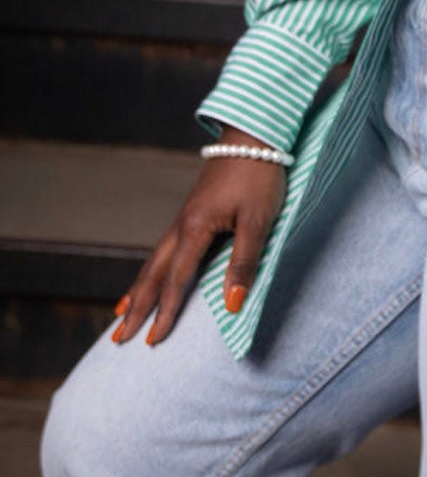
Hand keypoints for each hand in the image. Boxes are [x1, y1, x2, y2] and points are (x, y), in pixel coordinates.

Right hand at [110, 125, 285, 345]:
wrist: (254, 134)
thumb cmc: (259, 176)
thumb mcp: (258, 221)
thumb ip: (244, 263)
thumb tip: (233, 305)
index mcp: (195, 229)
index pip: (176, 281)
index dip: (166, 313)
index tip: (152, 341)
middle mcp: (182, 225)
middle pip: (154, 274)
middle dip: (137, 307)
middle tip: (117, 336)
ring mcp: (185, 216)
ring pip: (155, 259)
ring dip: (139, 288)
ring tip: (122, 311)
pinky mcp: (194, 210)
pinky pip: (166, 247)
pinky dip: (153, 267)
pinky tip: (154, 272)